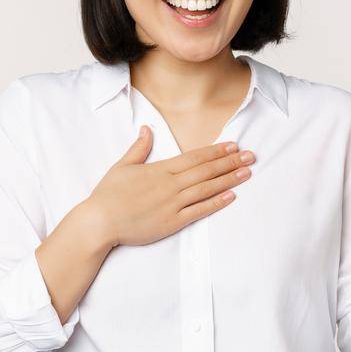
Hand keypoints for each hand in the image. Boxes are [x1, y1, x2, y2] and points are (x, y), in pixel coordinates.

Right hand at [84, 127, 255, 247]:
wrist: (99, 222)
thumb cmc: (108, 195)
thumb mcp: (122, 166)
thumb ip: (138, 148)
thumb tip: (146, 129)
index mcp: (160, 169)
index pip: (195, 157)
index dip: (216, 151)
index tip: (234, 145)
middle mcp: (171, 185)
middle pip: (207, 170)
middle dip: (231, 162)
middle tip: (251, 156)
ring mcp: (173, 204)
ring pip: (207, 189)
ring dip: (229, 180)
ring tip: (247, 172)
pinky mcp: (173, 222)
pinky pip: (199, 211)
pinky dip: (216, 203)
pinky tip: (231, 196)